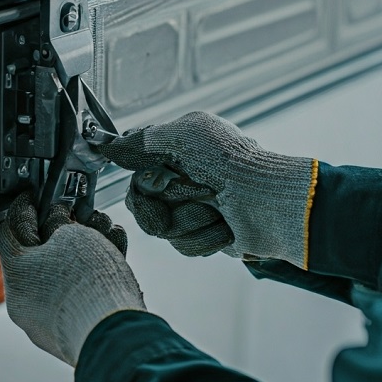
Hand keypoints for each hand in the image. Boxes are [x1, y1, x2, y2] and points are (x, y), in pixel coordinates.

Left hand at [0, 191, 144, 365]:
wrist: (116, 337)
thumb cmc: (89, 285)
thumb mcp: (73, 234)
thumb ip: (61, 223)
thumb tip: (59, 222)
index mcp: (15, 274)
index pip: (12, 230)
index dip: (25, 208)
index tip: (35, 197)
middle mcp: (24, 302)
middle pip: (40, 255)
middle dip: (64, 231)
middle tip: (81, 215)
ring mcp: (46, 323)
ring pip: (62, 277)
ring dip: (83, 252)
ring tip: (107, 233)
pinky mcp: (70, 336)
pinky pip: (76, 298)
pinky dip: (92, 277)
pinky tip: (115, 260)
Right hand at [98, 111, 316, 267]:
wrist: (271, 203)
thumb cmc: (233, 163)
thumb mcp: (185, 136)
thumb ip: (142, 141)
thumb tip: (110, 147)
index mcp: (176, 150)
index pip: (134, 169)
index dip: (142, 180)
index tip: (157, 180)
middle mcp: (181, 178)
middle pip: (142, 203)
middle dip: (171, 201)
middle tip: (201, 190)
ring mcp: (192, 207)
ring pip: (162, 227)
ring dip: (192, 218)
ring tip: (218, 208)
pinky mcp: (204, 234)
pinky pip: (184, 245)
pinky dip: (206, 235)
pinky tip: (225, 226)